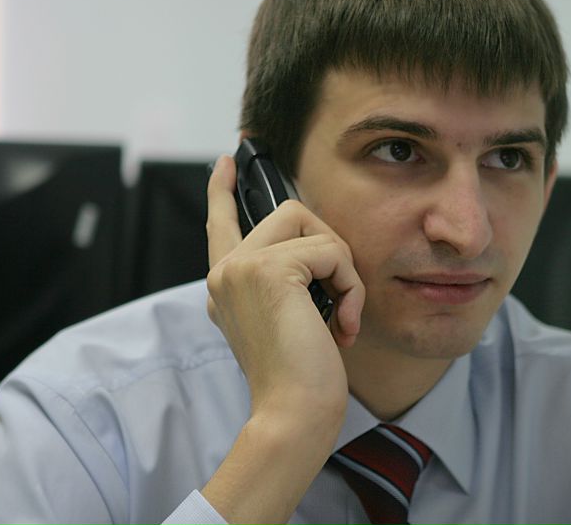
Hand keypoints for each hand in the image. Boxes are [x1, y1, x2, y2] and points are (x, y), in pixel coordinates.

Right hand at [202, 154, 364, 522]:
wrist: (294, 413)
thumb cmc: (299, 377)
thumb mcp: (287, 320)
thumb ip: (286, 281)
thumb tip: (317, 247)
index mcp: (226, 283)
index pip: (221, 221)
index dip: (224, 188)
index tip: (229, 158)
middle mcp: (226, 270)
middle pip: (290, 212)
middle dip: (329, 248)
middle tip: (337, 300)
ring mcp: (242, 266)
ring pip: (311, 224)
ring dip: (341, 269)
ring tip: (338, 315)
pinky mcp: (269, 269)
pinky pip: (330, 250)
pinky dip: (349, 284)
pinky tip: (340, 323)